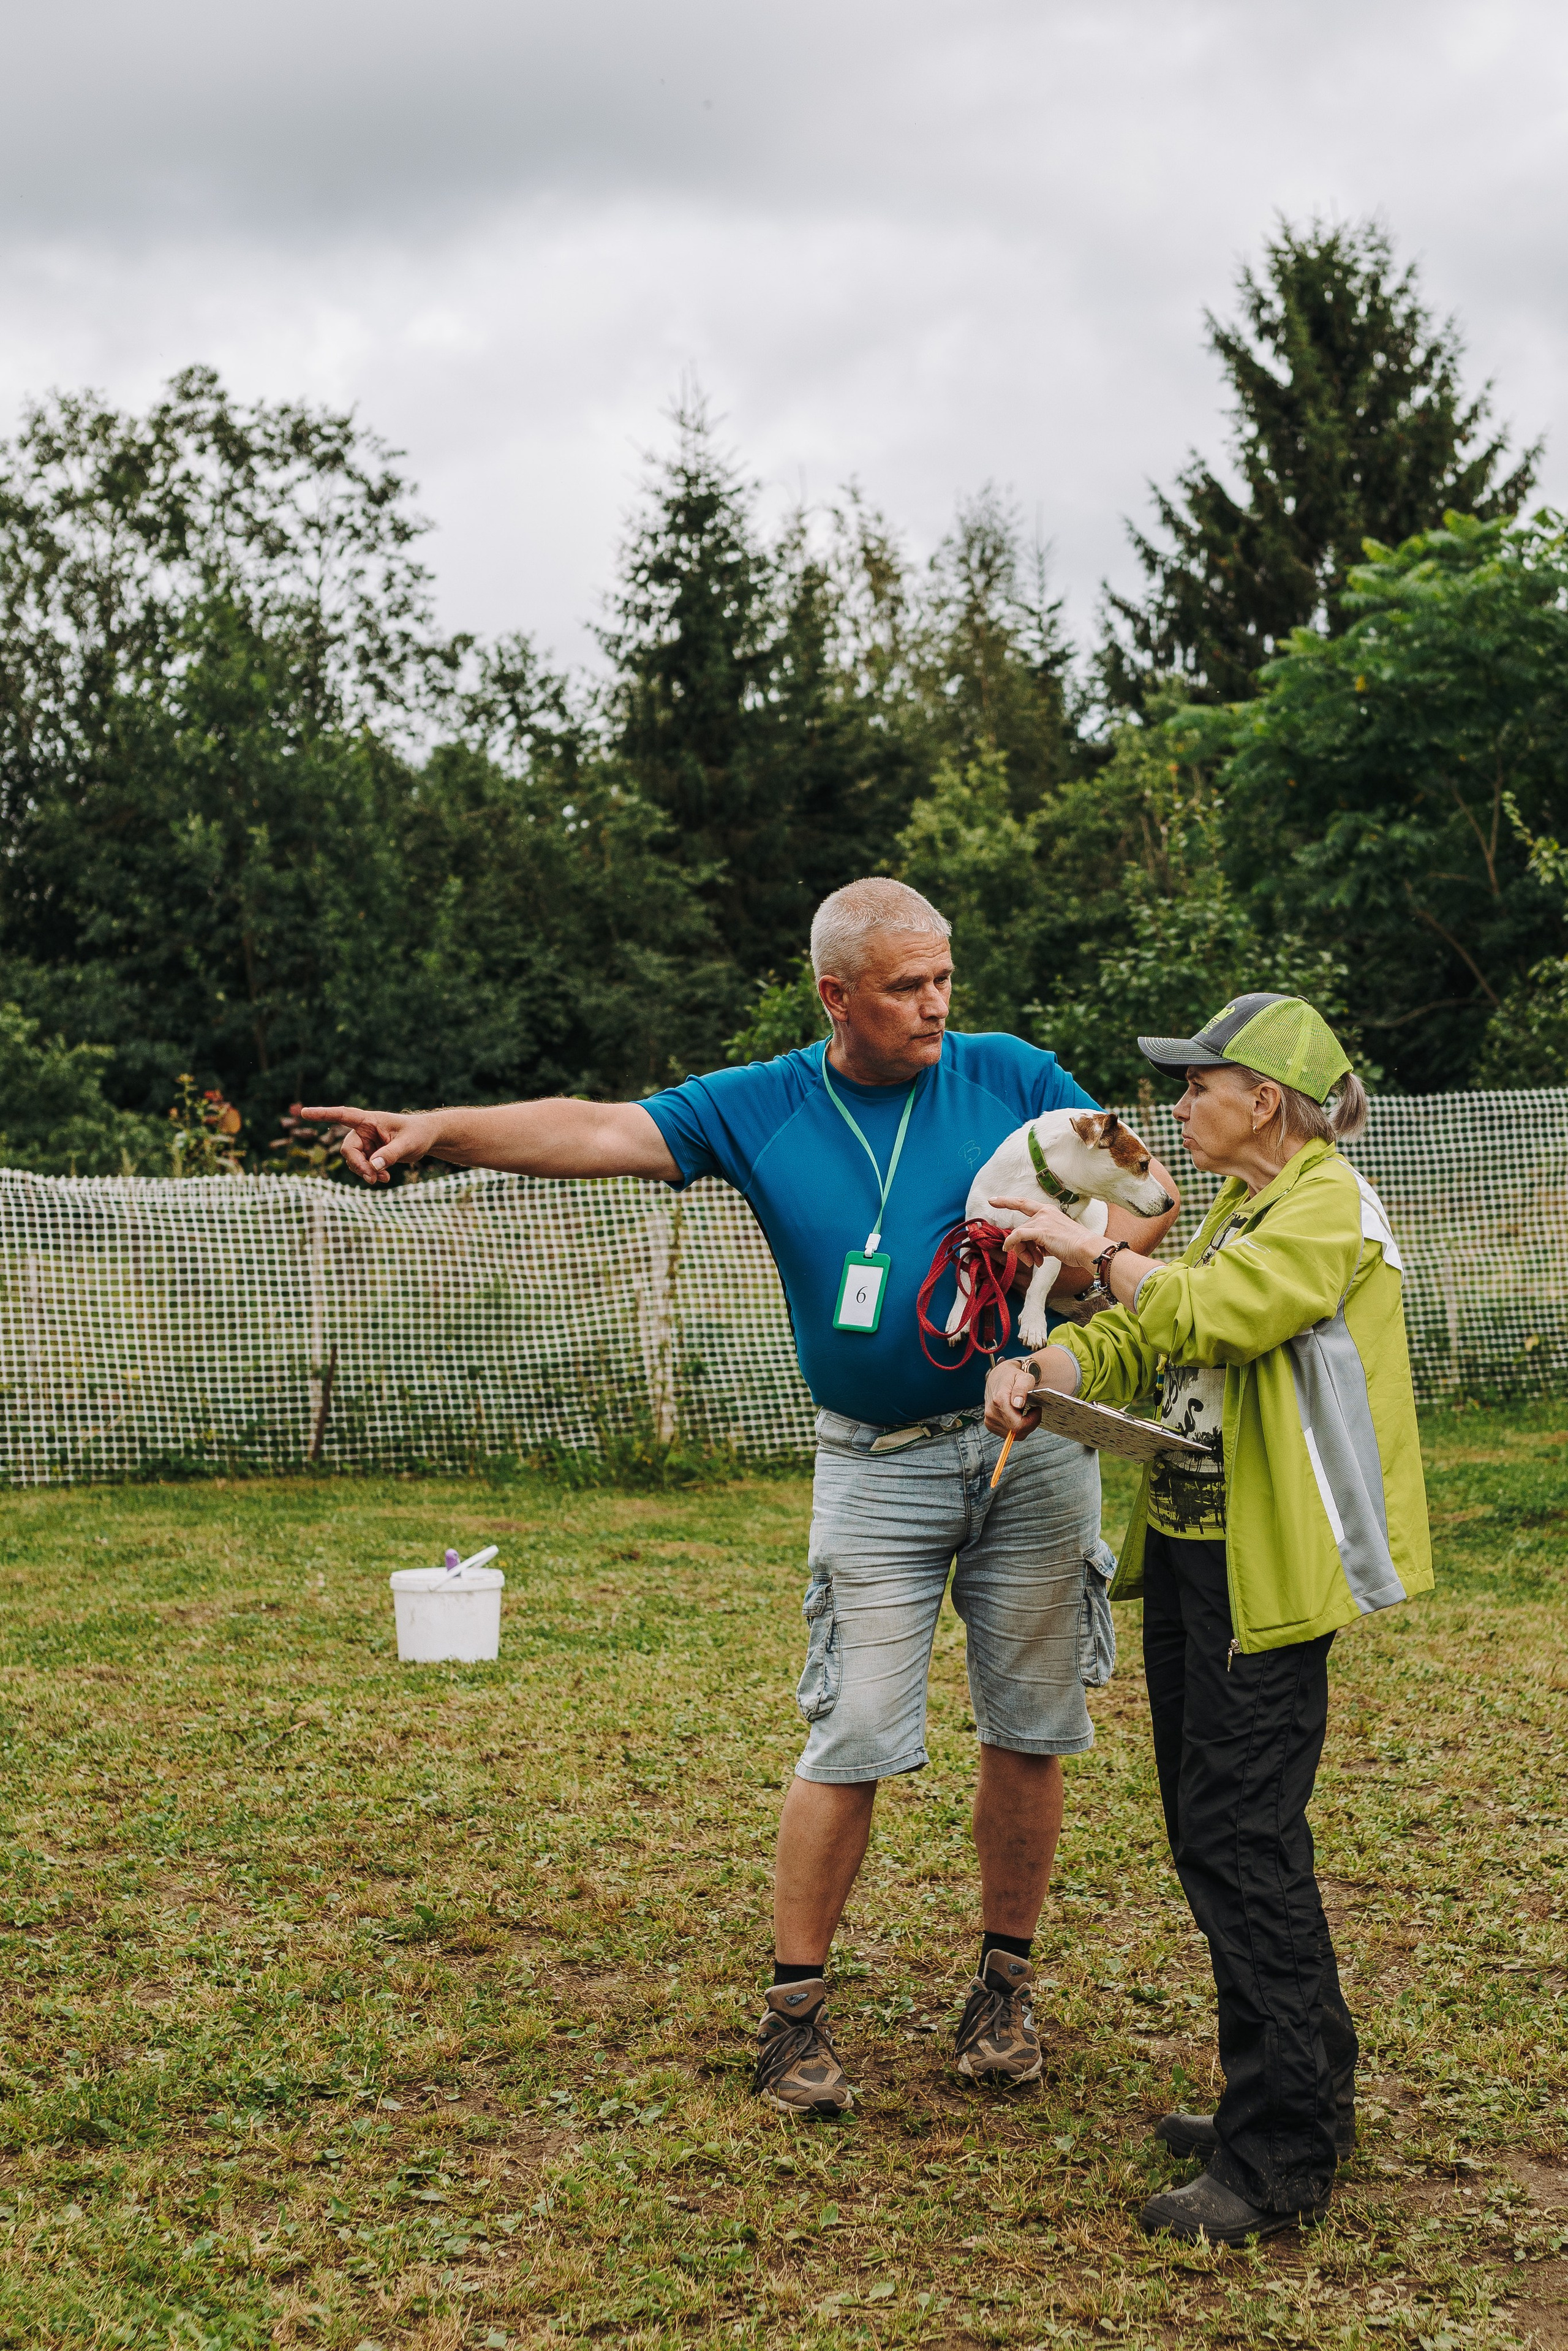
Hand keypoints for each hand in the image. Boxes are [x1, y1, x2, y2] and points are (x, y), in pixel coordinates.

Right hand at [297, 1104, 449, 1184]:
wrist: (426, 1138)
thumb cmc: (418, 1134)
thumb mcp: (407, 1145)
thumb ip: (390, 1155)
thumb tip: (372, 1167)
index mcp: (370, 1119)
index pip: (343, 1115)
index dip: (323, 1114)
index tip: (304, 1112)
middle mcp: (363, 1129)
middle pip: (348, 1149)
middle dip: (357, 1165)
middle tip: (372, 1179)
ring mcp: (365, 1142)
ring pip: (353, 1160)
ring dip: (364, 1172)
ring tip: (382, 1178)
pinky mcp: (369, 1153)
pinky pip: (361, 1166)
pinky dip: (370, 1174)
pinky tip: (384, 1178)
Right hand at [985, 1357, 1042, 1437]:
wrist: (997, 1377)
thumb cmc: (1011, 1376)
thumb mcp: (1023, 1377)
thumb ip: (1021, 1389)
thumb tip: (1018, 1404)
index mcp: (999, 1401)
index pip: (1019, 1425)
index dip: (1032, 1421)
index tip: (1036, 1409)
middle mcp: (992, 1412)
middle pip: (1018, 1432)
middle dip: (1030, 1423)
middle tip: (1033, 1410)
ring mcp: (990, 1420)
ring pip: (1014, 1435)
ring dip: (1024, 1426)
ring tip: (1025, 1411)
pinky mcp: (990, 1424)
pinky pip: (1008, 1433)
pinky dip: (1016, 1427)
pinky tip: (1017, 1416)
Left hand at [989, 1196, 1101, 1271]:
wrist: (1087, 1249)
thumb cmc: (1074, 1247)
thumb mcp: (1054, 1240)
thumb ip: (1040, 1241)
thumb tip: (1029, 1250)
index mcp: (1048, 1211)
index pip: (1023, 1203)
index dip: (1007, 1201)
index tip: (993, 1200)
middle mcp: (1044, 1213)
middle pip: (1020, 1228)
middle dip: (1020, 1246)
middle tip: (1029, 1260)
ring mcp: (1042, 1220)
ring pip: (1019, 1235)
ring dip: (1022, 1252)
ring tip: (1034, 1262)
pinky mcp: (1041, 1231)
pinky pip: (1018, 1236)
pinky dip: (1012, 1244)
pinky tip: (1010, 1250)